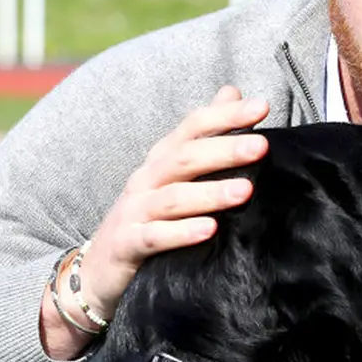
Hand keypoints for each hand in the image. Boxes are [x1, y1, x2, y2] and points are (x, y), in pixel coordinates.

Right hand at [78, 86, 269, 318]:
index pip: (193, 127)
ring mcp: (135, 211)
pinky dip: (181, 233)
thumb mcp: (175, 174)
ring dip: (210, 194)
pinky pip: (154, 237)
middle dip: (225, 150)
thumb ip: (204, 134)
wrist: (99, 270)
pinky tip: (210, 231)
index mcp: (162, 158)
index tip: (263, 107)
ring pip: (173, 198)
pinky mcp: (127, 245)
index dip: (226, 115)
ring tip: (245, 192)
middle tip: (262, 147)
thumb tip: (232, 91)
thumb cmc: (149, 216)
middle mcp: (147, 179)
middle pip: (185, 158)